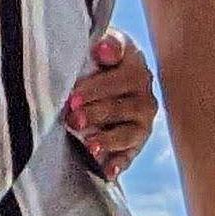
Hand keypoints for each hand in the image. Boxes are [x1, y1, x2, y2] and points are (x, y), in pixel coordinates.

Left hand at [66, 29, 156, 179]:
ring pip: (127, 132)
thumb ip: (104, 45)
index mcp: (133, 65)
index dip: (97, 86)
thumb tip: (102, 49)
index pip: (121, 76)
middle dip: (95, 112)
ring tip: (88, 144)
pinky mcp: (135, 143)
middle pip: (121, 105)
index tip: (74, 96)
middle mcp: (143, 94)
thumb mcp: (95, 45)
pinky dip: (118, 164)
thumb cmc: (92, 60)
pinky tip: (106, 171)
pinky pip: (129, 155)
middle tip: (71, 116)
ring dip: (107, 139)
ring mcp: (142, 121)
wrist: (97, 82)